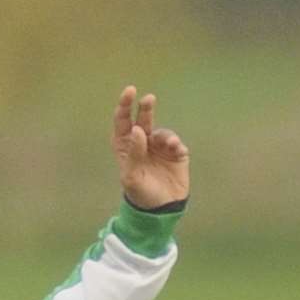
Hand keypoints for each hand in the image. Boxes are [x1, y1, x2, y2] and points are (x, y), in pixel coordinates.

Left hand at [112, 86, 188, 209]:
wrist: (160, 208)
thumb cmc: (140, 193)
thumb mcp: (132, 176)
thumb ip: (134, 153)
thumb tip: (137, 130)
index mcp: (125, 147)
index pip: (122, 122)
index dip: (124, 106)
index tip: (130, 92)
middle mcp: (142, 143)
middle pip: (142, 120)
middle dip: (145, 108)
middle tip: (148, 98)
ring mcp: (159, 147)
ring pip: (162, 132)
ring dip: (166, 136)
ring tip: (170, 145)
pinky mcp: (176, 153)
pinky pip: (176, 144)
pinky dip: (176, 145)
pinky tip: (177, 151)